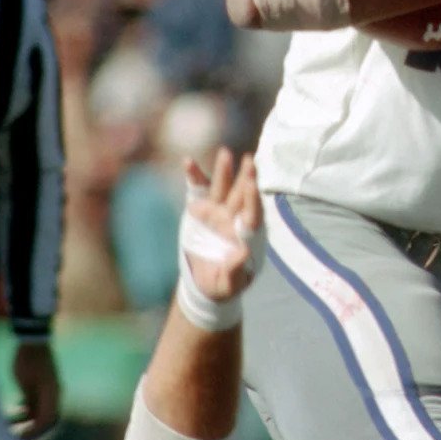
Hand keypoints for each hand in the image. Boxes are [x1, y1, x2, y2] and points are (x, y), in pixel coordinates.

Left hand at [10, 339, 59, 439]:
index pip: (47, 421)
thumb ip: (31, 402)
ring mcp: (48, 391)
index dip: (35, 432)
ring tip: (9, 421)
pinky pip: (36, 404)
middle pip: (48, 420)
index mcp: (52, 395)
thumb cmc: (28, 362)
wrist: (33, 342)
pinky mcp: (42, 387)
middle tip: (18, 437)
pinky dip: (27, 410)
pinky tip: (15, 408)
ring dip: (27, 420)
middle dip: (33, 430)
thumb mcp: (26, 383)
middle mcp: (54, 395)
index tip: (20, 437)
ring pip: (40, 412)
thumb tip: (32, 421)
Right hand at [181, 149, 263, 302]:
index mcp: (246, 236)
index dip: (253, 200)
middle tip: (250, 161)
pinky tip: (188, 162)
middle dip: (246, 178)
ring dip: (224, 171)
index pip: (253, 214)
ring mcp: (217, 212)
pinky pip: (198, 190)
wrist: (204, 283)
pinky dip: (194, 176)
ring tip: (225, 153)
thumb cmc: (222, 286)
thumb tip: (243, 252)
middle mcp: (234, 219)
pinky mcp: (200, 209)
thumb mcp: (228, 284)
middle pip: (242, 195)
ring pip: (223, 188)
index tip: (252, 185)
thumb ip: (236, 270)